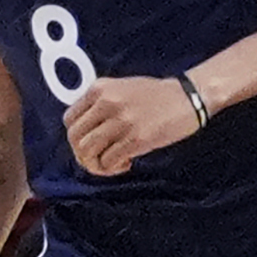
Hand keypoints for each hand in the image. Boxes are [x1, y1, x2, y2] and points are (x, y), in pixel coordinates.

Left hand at [64, 75, 200, 177]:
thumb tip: (85, 132)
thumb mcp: (121, 88)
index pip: (69, 120)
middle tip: (98, 159)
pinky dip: (113, 168)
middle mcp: (107, 103)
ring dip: (96, 164)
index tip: (90, 144)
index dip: (76, 137)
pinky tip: (126, 163)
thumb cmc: (156, 95)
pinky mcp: (136, 138)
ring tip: (112, 163)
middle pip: (75, 138)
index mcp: (100, 89)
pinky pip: (108, 161)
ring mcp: (121, 121)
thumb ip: (99, 104)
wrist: (188, 97)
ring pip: (87, 151)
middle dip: (83, 155)